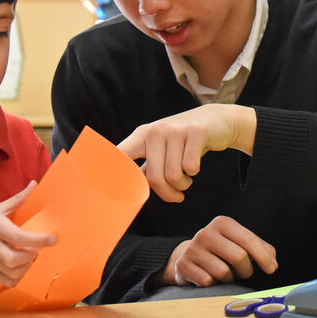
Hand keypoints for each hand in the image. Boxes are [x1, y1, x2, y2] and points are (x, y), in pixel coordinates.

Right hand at [0, 182, 57, 285]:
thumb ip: (17, 199)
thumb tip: (34, 184)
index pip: (19, 237)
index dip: (38, 240)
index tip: (53, 239)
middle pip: (14, 259)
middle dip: (30, 256)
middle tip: (36, 249)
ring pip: (13, 272)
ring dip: (26, 267)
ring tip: (28, 257)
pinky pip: (7, 281)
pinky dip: (18, 277)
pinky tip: (20, 267)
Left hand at [118, 105, 255, 201]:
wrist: (216, 121)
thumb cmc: (184, 142)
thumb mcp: (161, 150)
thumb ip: (146, 168)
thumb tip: (130, 192)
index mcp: (141, 136)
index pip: (119, 155)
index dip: (108, 171)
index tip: (100, 188)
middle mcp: (155, 131)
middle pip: (154, 177)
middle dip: (167, 193)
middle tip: (177, 196)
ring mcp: (175, 130)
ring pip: (174, 175)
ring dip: (183, 185)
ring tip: (187, 179)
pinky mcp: (196, 132)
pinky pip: (191, 167)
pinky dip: (194, 172)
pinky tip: (195, 166)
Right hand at [162, 215, 276, 286]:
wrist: (188, 256)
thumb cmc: (221, 250)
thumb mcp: (239, 243)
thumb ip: (260, 249)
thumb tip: (272, 264)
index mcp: (222, 223)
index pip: (248, 240)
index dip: (263, 257)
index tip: (271, 269)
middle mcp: (205, 233)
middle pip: (239, 257)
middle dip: (246, 270)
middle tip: (244, 272)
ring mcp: (192, 248)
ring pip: (223, 272)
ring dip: (229, 278)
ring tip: (224, 272)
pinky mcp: (183, 265)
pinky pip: (208, 282)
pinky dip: (214, 284)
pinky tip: (210, 276)